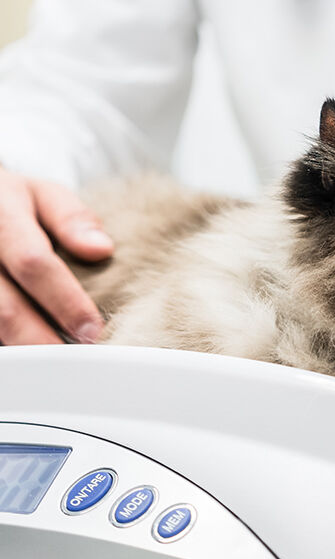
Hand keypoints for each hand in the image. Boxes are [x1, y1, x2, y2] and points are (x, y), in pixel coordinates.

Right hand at [0, 170, 113, 343]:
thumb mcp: (41, 194)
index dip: (65, 301)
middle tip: (77, 359)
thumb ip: (71, 217)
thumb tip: (101, 249)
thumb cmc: (10, 203)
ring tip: (56, 365)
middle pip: (6, 308)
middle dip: (43, 340)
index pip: (33, 262)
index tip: (92, 329)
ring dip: (24, 348)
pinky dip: (9, 343)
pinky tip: (31, 355)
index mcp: (0, 215)